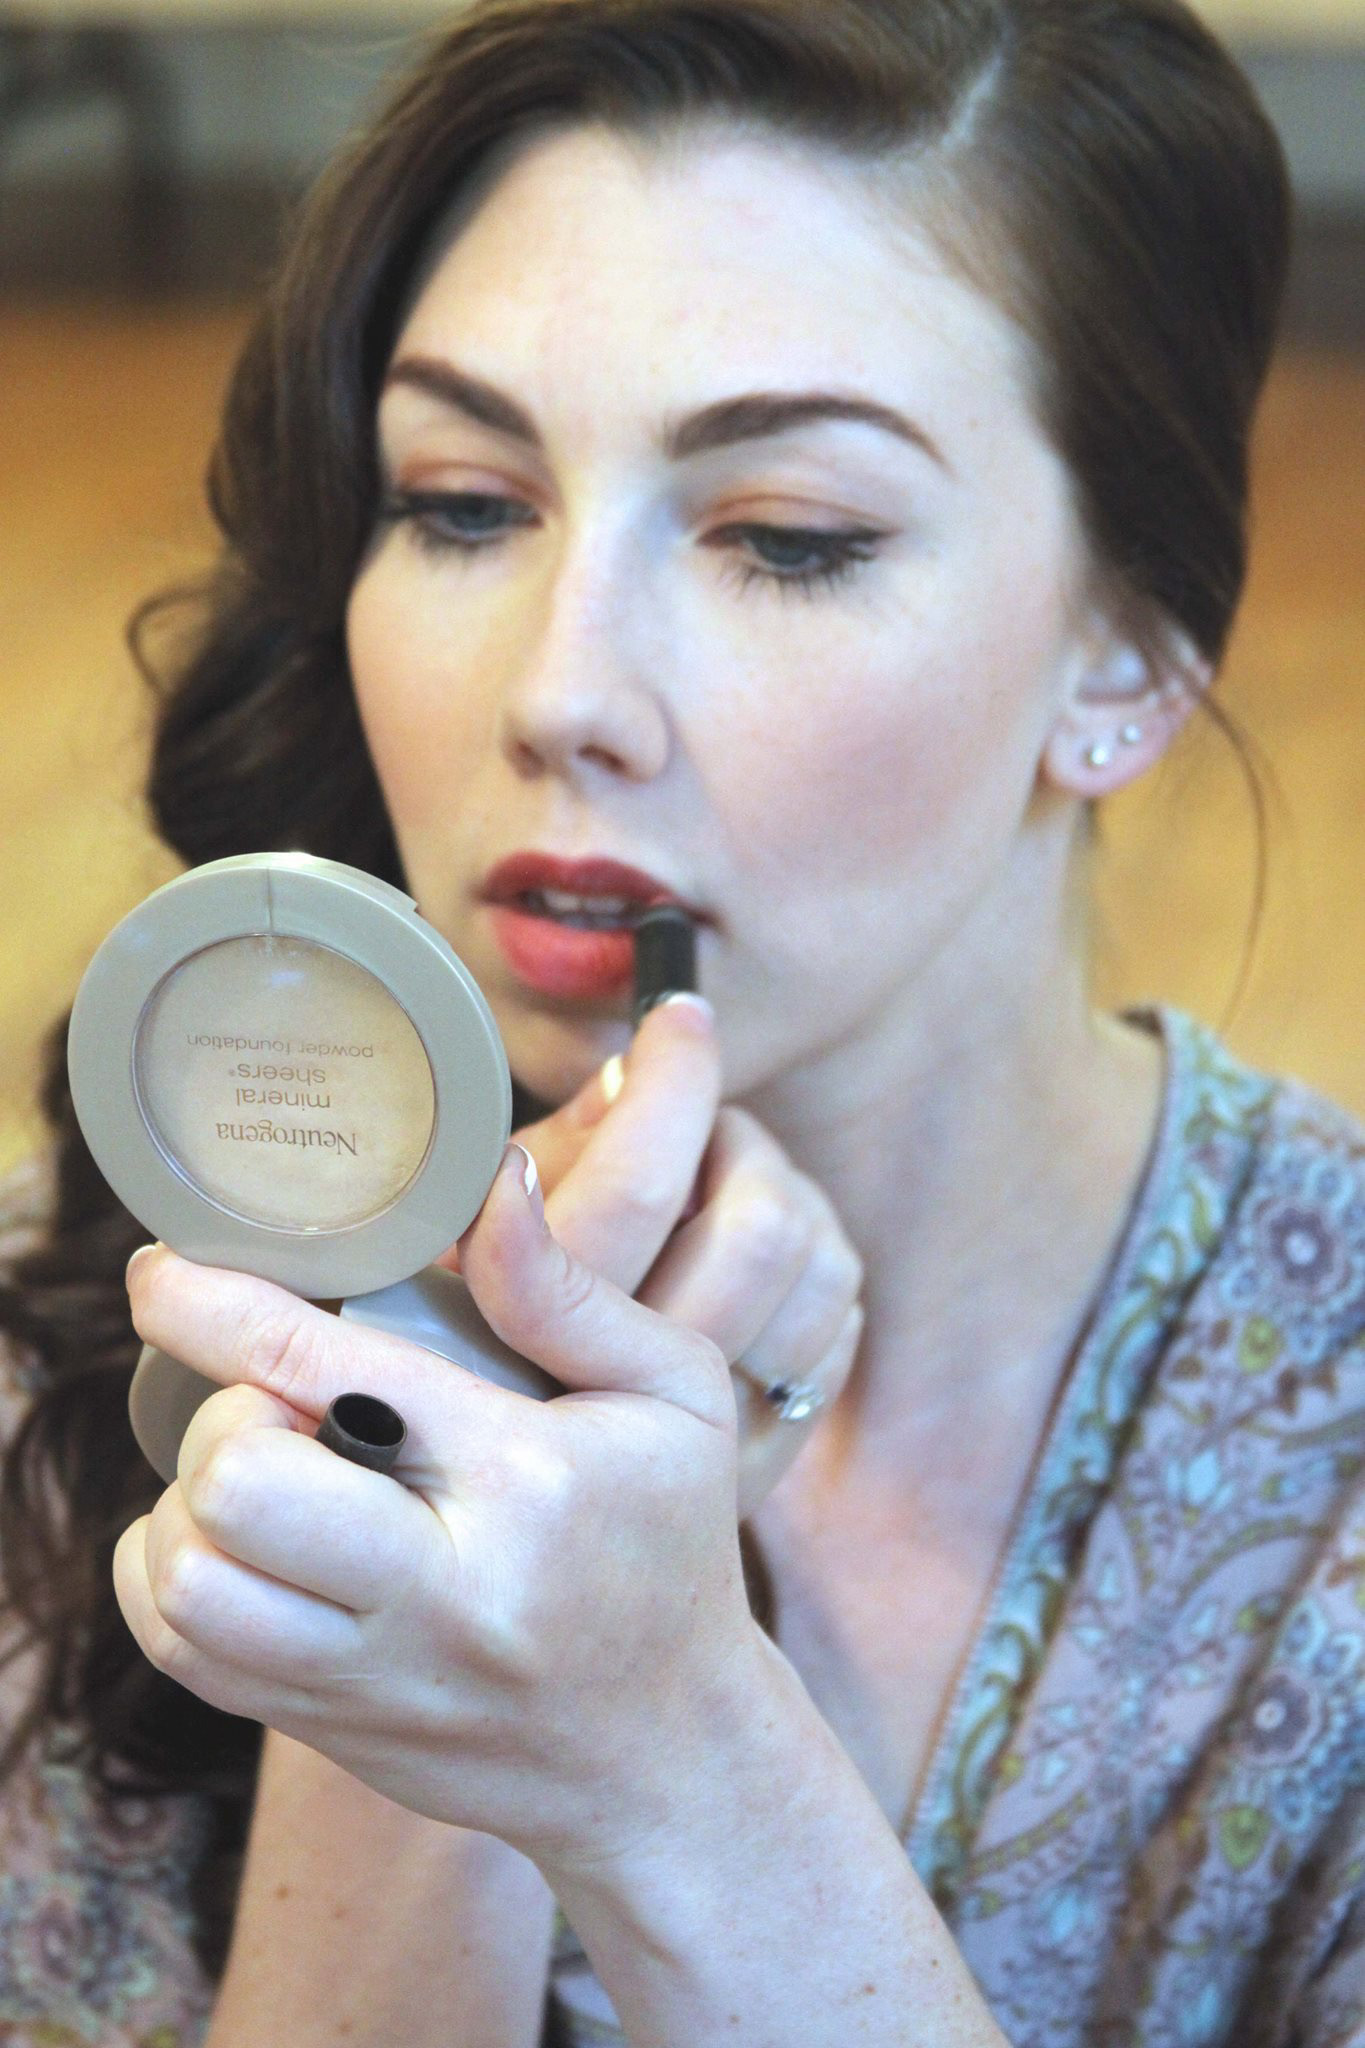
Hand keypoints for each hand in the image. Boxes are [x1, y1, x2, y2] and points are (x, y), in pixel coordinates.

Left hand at [115, 1158, 754, 1872]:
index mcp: (525, 1482)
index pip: (322, 1372)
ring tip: (256, 1471)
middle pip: (235, 1485)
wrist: (668, 1754)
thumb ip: (567, 1288)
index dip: (212, 1304)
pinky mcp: (330, 1732)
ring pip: (190, 1585)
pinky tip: (232, 1542)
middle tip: (272, 1400)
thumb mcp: (674, 1394)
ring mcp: (376, 1678)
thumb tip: (491, 1175)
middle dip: (221, 1416)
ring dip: (187, 1505)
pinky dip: (171, 1582)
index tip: (166, 1272)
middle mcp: (441, 1593)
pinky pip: (185, 1657)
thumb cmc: (670, 1545)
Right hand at [487, 998, 864, 1514]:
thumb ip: (552, 1157)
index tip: (681, 1015)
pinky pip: (836, 1334)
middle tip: (701, 1122)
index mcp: (530, 1327)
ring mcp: (709, 1439)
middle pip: (760, 1228)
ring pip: (816, 1269)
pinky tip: (755, 1264)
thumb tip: (630, 1074)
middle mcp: (627, 1397)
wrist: (504, 1511)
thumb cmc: (463, 1334)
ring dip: (781, 1199)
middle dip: (740, 1143)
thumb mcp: (468, 1233)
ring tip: (721, 1189)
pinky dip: (811, 1276)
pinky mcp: (763, 1459)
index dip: (674, 1077)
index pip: (639, 1184)